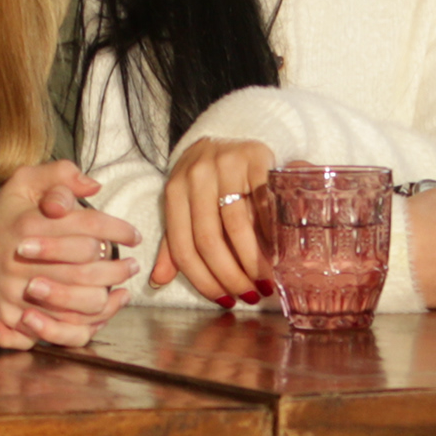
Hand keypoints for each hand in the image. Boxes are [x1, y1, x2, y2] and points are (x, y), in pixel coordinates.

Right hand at [0, 160, 141, 349]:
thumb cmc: (1, 218)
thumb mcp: (22, 183)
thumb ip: (58, 174)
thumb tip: (93, 185)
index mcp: (29, 226)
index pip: (86, 226)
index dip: (117, 229)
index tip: (133, 234)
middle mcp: (24, 262)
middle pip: (86, 269)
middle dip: (117, 267)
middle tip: (132, 264)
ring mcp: (19, 293)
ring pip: (79, 303)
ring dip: (108, 295)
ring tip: (121, 285)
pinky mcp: (16, 317)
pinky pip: (60, 329)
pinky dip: (86, 323)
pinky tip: (102, 309)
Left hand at [153, 137, 282, 305]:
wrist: (230, 135)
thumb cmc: (206, 182)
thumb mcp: (184, 207)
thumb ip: (173, 243)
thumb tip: (157, 281)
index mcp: (173, 192)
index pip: (183, 247)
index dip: (203, 280)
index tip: (224, 300)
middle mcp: (195, 177)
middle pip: (209, 240)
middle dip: (231, 276)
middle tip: (250, 295)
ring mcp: (225, 165)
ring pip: (237, 225)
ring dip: (253, 261)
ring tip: (266, 281)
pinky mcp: (255, 158)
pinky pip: (263, 204)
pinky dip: (271, 233)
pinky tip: (278, 253)